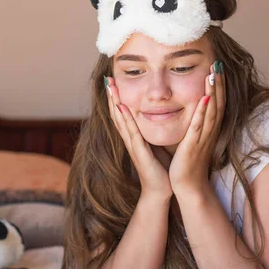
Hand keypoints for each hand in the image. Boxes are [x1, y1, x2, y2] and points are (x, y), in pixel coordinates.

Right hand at [105, 76, 172, 198]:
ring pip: (121, 120)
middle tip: (107, 78)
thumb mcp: (155, 144)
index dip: (117, 98)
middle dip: (112, 96)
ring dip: (114, 103)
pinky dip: (126, 120)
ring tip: (110, 88)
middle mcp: (130, 140)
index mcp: (134, 137)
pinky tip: (122, 108)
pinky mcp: (139, 153)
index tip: (114, 81)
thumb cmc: (160, 168)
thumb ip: (152, 132)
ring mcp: (133, 146)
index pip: (123, 113)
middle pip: (117, 114)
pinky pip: (132, 133)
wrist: (161, 190)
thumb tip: (158, 116)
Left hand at [169, 61, 225, 196]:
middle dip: (219, 82)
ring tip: (214, 73)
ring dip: (214, 91)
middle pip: (218, 102)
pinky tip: (205, 98)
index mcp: (208, 129)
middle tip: (219, 63)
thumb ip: (195, 124)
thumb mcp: (193, 139)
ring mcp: (203, 138)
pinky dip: (203, 111)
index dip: (219, 85)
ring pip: (212, 111)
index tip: (217, 67)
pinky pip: (199, 126)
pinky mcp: (194, 145)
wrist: (188, 186)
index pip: (217, 102)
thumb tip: (194, 109)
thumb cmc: (188, 163)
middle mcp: (209, 131)